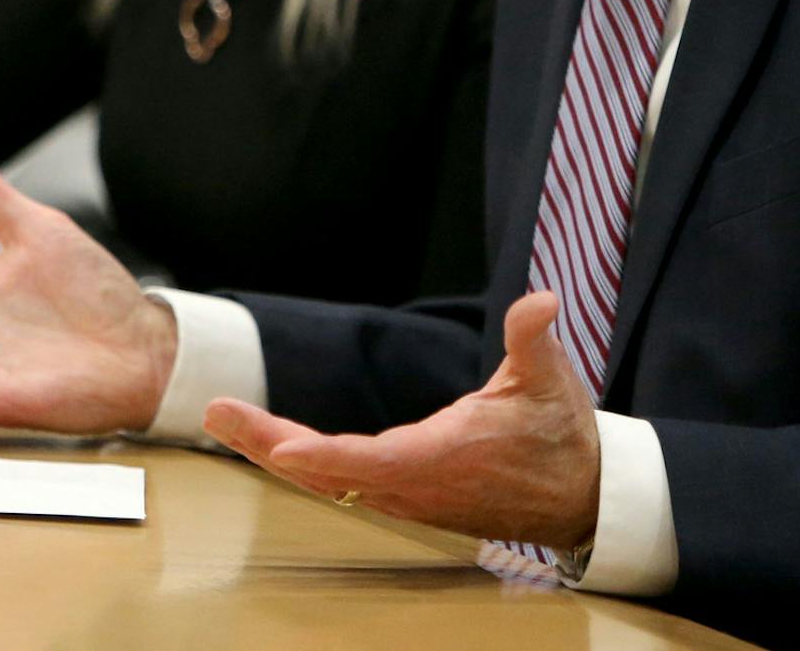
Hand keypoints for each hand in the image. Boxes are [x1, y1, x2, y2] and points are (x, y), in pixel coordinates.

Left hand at [201, 291, 601, 550]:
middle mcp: (418, 484)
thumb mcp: (551, 380)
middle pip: (330, 471)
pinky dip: (306, 464)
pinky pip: (345, 484)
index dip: (323, 455)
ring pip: (331, 480)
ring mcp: (410, 496)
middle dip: (269, 441)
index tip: (278, 445)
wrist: (581, 496)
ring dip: (276, 451)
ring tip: (228, 420)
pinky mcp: (409, 497)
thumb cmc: (562, 436)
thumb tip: (540, 302)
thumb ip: (534, 338)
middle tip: (218, 412)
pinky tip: (273, 446)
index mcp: (446, 455)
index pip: (372, 458)